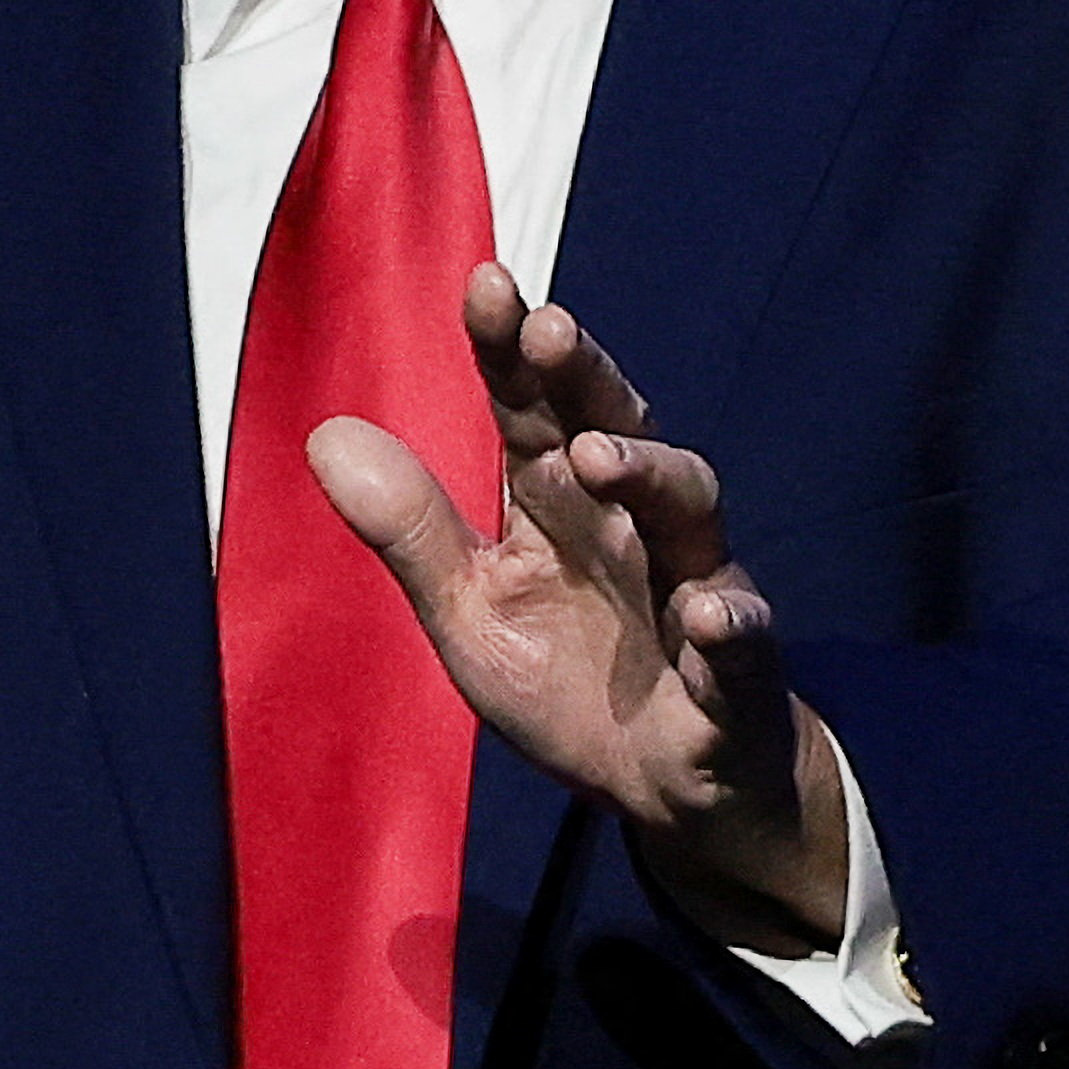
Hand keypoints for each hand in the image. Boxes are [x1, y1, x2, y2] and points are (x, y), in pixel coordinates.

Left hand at [304, 267, 851, 955]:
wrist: (665, 786)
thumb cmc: (570, 680)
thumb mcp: (470, 612)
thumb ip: (410, 530)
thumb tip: (325, 433)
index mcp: (559, 505)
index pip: (533, 410)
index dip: (511, 350)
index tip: (485, 282)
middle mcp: (633, 526)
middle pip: (619, 428)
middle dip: (586, 379)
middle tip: (549, 328)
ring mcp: (693, 590)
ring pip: (689, 512)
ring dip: (649, 474)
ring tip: (597, 455)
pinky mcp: (737, 676)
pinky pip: (743, 642)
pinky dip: (729, 624)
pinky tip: (705, 612)